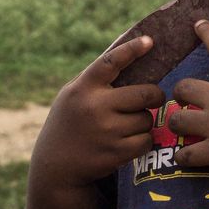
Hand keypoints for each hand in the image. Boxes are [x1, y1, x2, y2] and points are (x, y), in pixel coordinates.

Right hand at [29, 36, 165, 191]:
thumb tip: (127, 44)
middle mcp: (94, 107)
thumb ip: (96, 77)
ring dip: (144, 121)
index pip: (110, 62)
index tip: (149, 41)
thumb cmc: (70, 123)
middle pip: (145, 93)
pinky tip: (128, 141)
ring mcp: (106, 130)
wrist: (55, 167)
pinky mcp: (116, 152)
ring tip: (126, 126)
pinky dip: (143, 140)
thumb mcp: (72, 95)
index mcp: (83, 88)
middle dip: (154, 96)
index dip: (132, 49)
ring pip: (147, 118)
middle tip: (152, 98)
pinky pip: (146, 140)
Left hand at [169, 20, 208, 174]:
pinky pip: (186, 155)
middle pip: (182, 87)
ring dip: (177, 124)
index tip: (198, 24)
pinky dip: (183, 157)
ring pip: (176, 121)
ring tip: (183, 129)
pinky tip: (187, 156)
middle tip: (185, 102)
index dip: (207, 33)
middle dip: (179, 93)